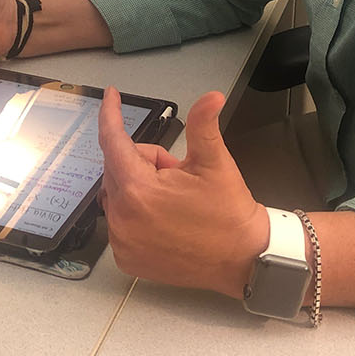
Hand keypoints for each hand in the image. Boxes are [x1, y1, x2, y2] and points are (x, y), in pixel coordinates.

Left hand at [97, 87, 268, 298]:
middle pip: (118, 166)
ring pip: (118, 192)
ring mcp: (122, 242)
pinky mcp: (126, 258)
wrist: (243, 259)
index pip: (113, 141)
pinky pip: (120, 219)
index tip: (111, 96)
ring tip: (173, 199)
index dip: (111, 114)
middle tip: (177, 173)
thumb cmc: (229, 213)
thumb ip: (203, 125)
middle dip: (144, 161)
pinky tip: (164, 219)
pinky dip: (136, 212)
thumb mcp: (215, 162)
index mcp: (139, 190)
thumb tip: (212, 97)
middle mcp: (122, 218)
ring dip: (139, 186)